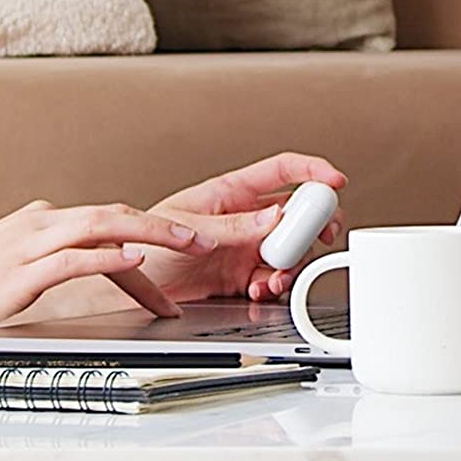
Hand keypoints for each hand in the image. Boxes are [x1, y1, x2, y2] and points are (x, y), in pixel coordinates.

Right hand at [0, 200, 212, 344]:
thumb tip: (101, 271)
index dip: (153, 236)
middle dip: (168, 226)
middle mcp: (39, 224)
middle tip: (210, 238)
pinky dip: (107, 256)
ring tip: (191, 244)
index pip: (109, 222)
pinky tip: (134, 259)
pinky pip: (72, 258)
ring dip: (153, 234)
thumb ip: (55, 264)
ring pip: (103, 226)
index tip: (186, 257)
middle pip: (116, 214)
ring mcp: (27, 246)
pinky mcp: (18, 273)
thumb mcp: (16, 270)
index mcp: (40, 222)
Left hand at [135, 153, 347, 307]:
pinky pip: (273, 278)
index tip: (334, 181)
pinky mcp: (241, 277)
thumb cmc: (142, 242)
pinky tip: (261, 289)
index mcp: (229, 192)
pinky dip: (274, 286)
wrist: (126, 286)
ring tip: (275, 276)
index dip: (311, 170)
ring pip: (289, 249)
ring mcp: (244, 247)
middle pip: (296, 213)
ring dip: (292, 263)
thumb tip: (273, 217)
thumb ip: (233, 227)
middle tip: (319, 236)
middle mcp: (243, 218)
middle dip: (315, 223)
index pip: (281, 171)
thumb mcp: (186, 229)